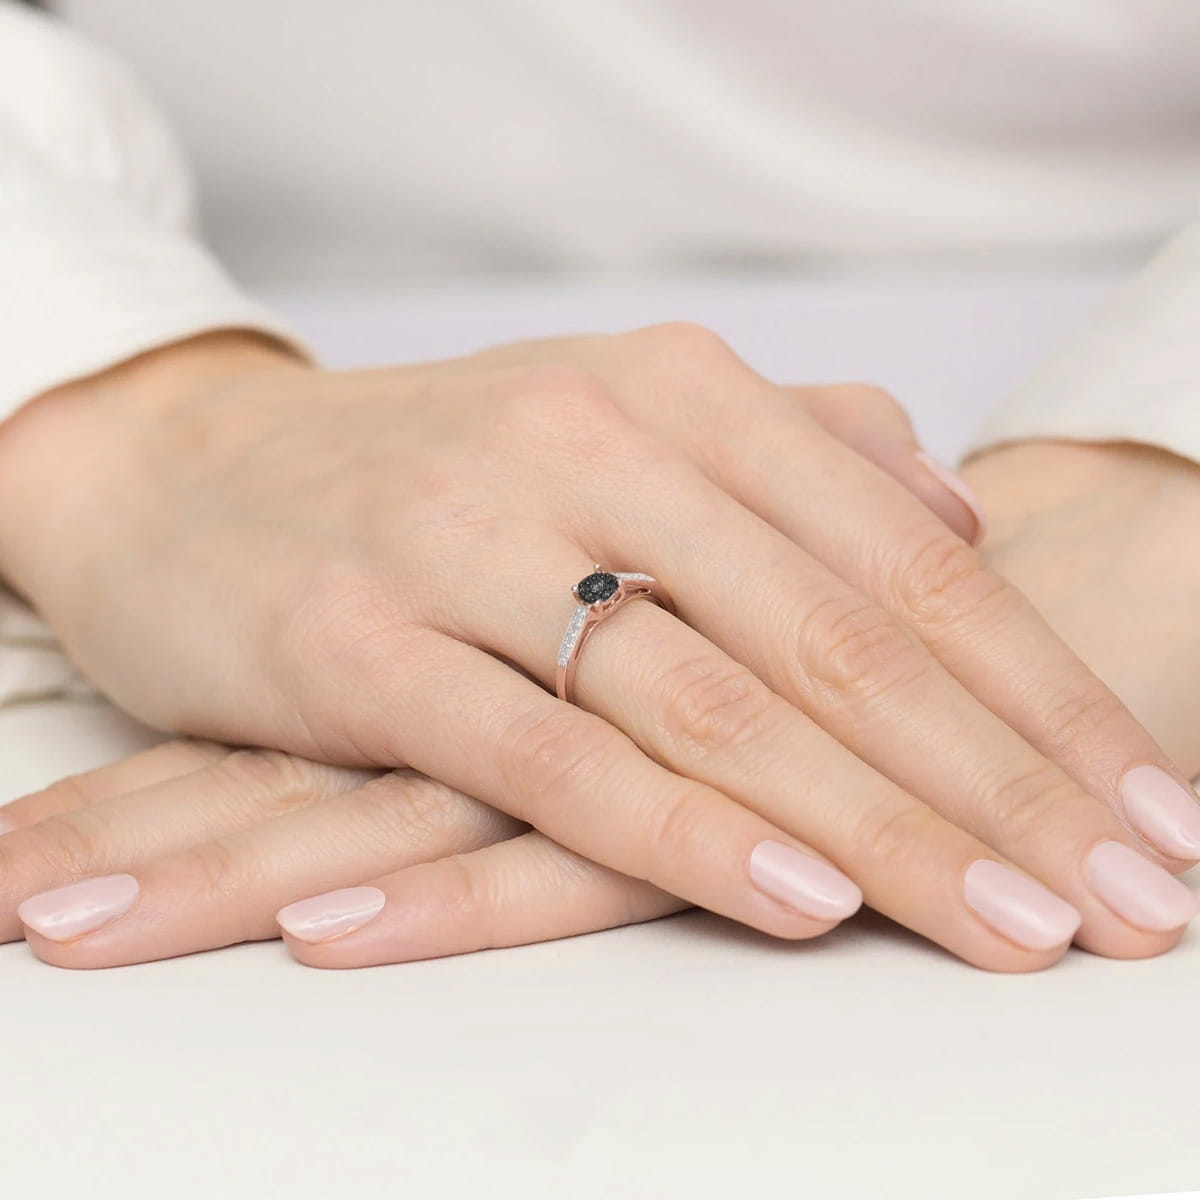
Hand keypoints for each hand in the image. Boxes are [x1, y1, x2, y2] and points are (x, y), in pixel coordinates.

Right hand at [1, 326, 1195, 973]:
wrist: (200, 474)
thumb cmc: (436, 469)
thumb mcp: (618, 425)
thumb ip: (796, 456)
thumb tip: (956, 517)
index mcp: (673, 391)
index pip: (906, 562)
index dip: (1045, 695)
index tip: (1149, 810)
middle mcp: (588, 445)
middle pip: (841, 636)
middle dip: (1005, 782)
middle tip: (1132, 901)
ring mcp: (469, 541)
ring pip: (717, 698)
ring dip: (881, 826)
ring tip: (1015, 926)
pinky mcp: (363, 641)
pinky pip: (554, 753)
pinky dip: (683, 829)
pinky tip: (802, 903)